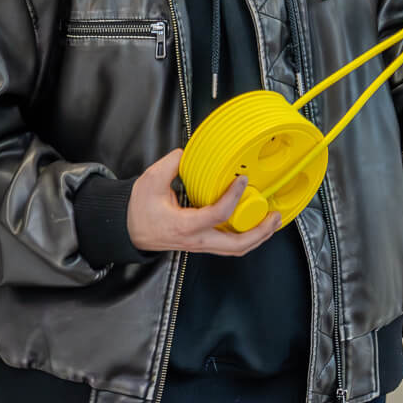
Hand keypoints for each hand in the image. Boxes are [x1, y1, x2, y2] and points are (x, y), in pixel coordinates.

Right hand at [126, 150, 283, 254]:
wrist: (128, 231)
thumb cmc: (138, 210)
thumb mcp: (150, 181)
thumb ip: (171, 164)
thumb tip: (188, 153)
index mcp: (185, 225)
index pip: (218, 214)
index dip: (234, 196)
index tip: (242, 180)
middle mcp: (196, 240)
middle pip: (237, 245)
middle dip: (260, 232)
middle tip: (274, 215)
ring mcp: (200, 245)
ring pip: (236, 249)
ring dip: (257, 237)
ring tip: (272, 220)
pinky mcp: (202, 244)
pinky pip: (229, 245)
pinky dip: (246, 236)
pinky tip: (254, 223)